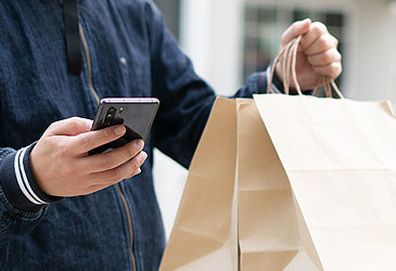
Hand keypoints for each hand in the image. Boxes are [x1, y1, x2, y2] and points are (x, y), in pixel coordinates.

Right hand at [30, 117, 146, 196]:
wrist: (35, 178)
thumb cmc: (50, 148)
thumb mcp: (55, 130)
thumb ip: (76, 123)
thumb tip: (100, 124)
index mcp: (66, 150)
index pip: (90, 142)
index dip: (108, 135)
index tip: (124, 128)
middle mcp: (76, 168)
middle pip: (107, 161)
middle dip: (127, 151)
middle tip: (140, 142)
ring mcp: (82, 181)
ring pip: (112, 176)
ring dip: (131, 165)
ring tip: (142, 154)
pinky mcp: (87, 190)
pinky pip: (110, 183)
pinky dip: (125, 175)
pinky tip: (135, 166)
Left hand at [276, 19, 341, 89]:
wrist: (289, 74)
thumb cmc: (289, 54)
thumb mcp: (287, 40)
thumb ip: (296, 28)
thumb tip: (308, 21)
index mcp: (319, 31)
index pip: (318, 29)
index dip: (306, 39)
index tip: (300, 45)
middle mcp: (330, 41)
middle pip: (324, 42)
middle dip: (309, 51)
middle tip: (305, 54)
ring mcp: (334, 54)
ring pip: (327, 56)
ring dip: (313, 61)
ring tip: (309, 62)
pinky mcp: (336, 68)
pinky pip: (332, 68)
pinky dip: (319, 70)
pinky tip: (315, 69)